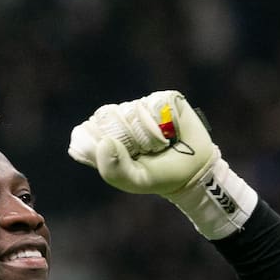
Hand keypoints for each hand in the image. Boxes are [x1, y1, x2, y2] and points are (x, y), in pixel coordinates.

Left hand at [68, 90, 256, 239]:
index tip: (120, 156)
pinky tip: (171, 131)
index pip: (86, 131)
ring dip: (149, 132)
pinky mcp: (162, 99)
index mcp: (104, 138)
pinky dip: (166, 120)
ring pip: (134, 109)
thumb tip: (106, 142)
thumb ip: (113, 169)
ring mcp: (139, 107)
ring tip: (159, 143)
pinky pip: (157, 103)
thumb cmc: (158, 176)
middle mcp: (119, 119)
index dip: (100, 142)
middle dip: (128, 138)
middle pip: (109, 116)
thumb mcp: (134, 180)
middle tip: (143, 152)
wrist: (192, 171)